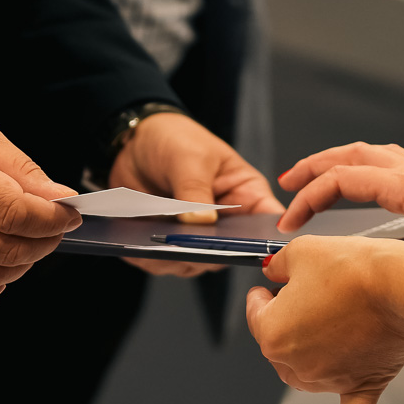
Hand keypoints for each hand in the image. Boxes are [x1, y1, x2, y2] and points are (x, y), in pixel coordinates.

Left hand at [111, 111, 282, 277]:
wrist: (134, 142)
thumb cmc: (176, 139)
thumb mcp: (190, 158)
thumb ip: (196, 190)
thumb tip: (201, 223)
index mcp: (247, 196)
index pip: (268, 224)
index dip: (265, 239)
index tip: (250, 246)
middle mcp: (226, 224)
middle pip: (230, 252)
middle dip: (210, 252)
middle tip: (193, 246)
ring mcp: (196, 237)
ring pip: (194, 263)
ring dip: (175, 258)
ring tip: (158, 246)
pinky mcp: (168, 245)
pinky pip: (162, 262)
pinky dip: (150, 258)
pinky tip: (138, 246)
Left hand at [244, 236, 403, 403]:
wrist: (399, 285)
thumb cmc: (353, 268)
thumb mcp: (302, 251)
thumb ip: (279, 265)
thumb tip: (273, 271)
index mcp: (274, 334)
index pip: (255, 315)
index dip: (264, 296)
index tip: (270, 288)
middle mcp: (297, 364)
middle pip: (279, 346)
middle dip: (289, 321)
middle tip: (312, 295)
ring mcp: (329, 379)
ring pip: (305, 375)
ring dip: (308, 355)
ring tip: (330, 322)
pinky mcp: (362, 386)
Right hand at [277, 143, 403, 261]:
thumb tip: (372, 285)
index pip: (342, 180)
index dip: (309, 200)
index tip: (290, 224)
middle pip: (350, 154)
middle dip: (313, 168)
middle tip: (288, 183)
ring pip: (371, 154)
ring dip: (339, 163)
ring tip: (318, 179)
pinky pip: (390, 162)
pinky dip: (366, 168)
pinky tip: (367, 186)